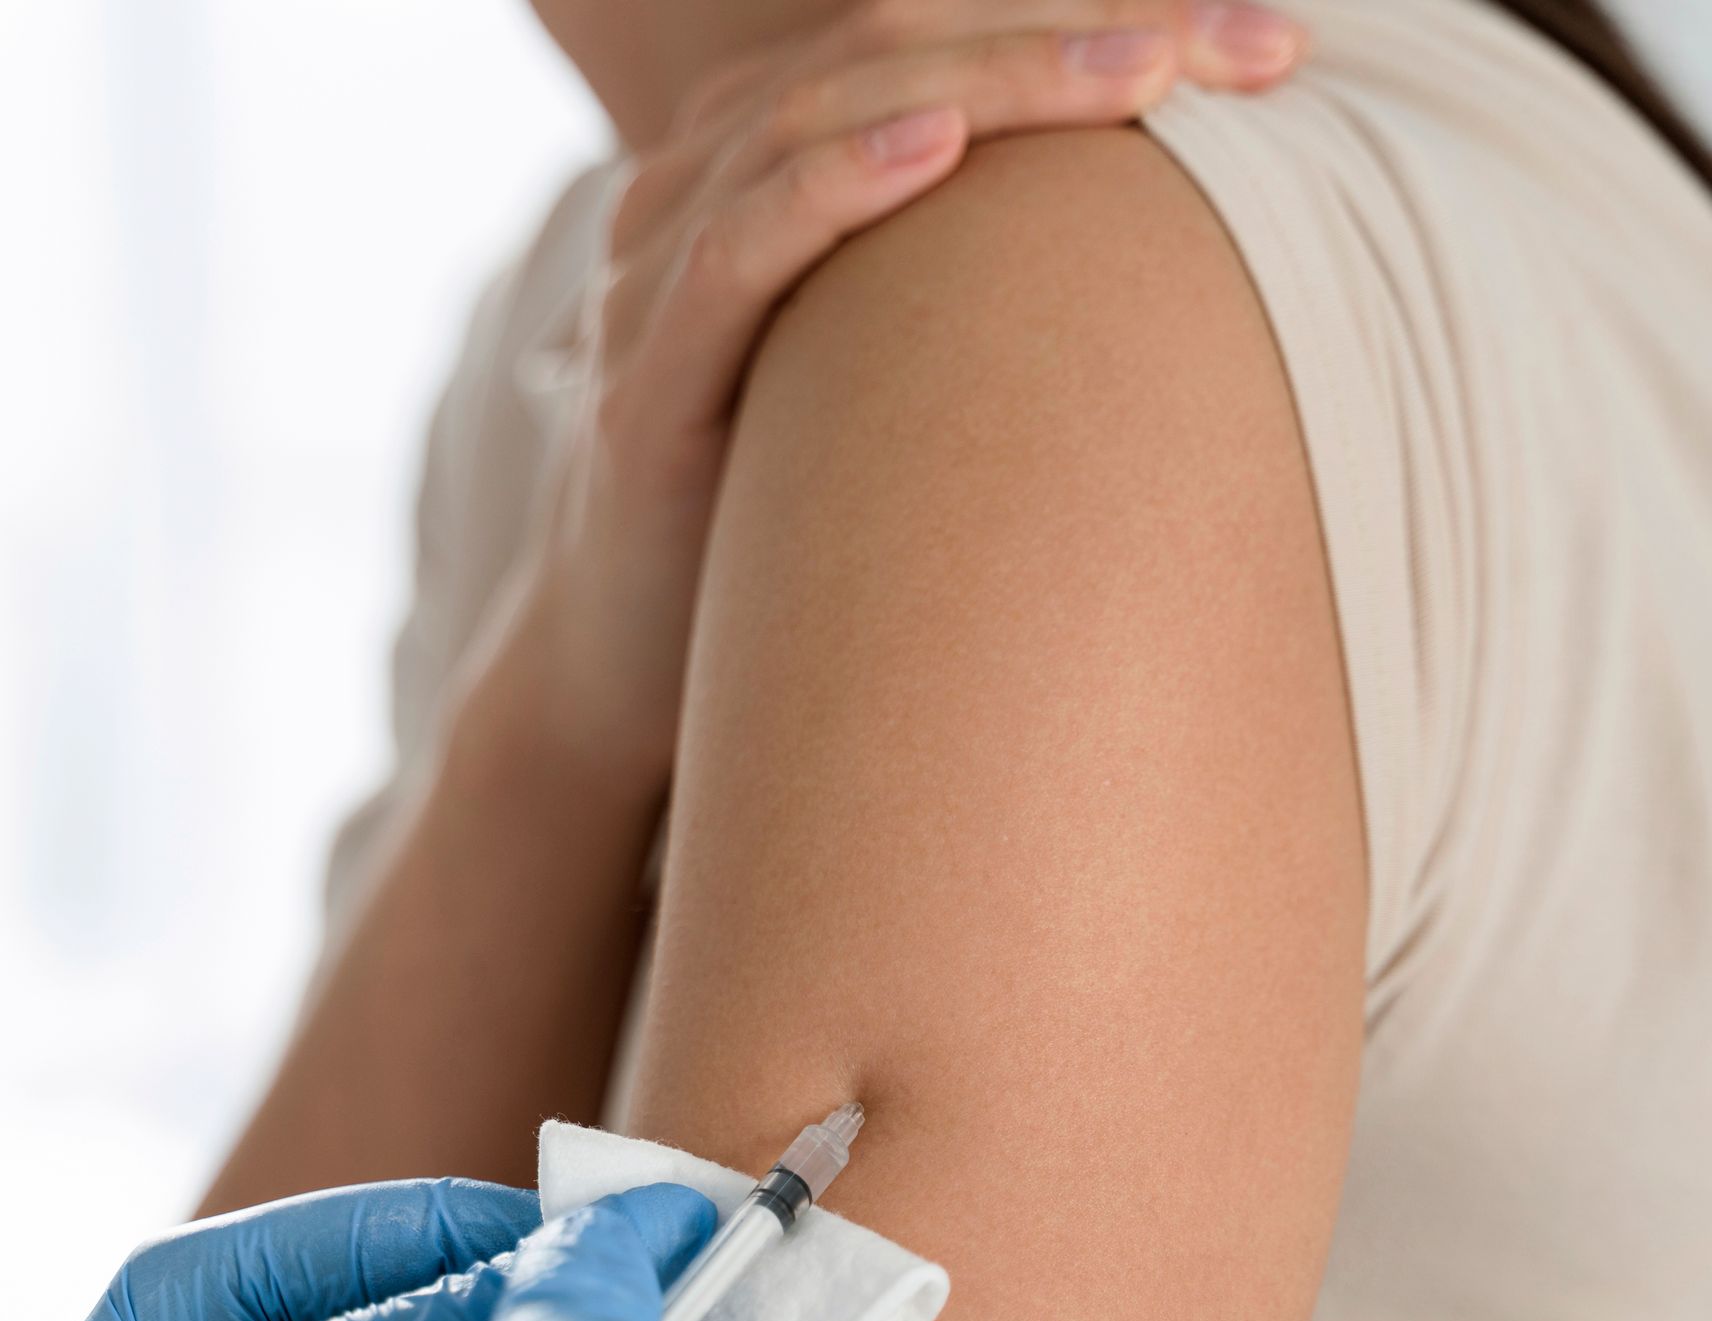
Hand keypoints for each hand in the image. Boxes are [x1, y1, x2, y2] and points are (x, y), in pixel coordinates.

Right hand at [507, 0, 1307, 782]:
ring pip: (815, 118)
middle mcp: (702, 196)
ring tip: (1143, 71)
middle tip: (1258, 42)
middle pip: (889, 43)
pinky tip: (940, 147)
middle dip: (1078, 27)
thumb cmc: (784, 523)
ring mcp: (657, 285)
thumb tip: (1165, 265)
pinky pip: (735, 254)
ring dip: (989, 78)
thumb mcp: (890, 384)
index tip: (1273, 47)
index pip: (940, 36)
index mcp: (772, 171)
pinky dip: (833, 187)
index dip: (1096, 16)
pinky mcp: (642, 395)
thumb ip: (974, 294)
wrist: (630, 671)